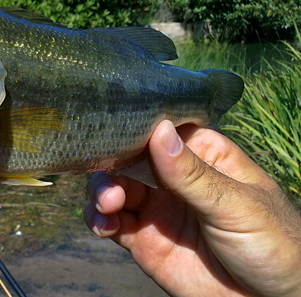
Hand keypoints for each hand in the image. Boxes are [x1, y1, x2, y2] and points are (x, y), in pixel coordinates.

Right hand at [84, 120, 300, 296]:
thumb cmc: (273, 243)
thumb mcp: (236, 205)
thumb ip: (192, 174)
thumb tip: (158, 130)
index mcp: (202, 156)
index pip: (161, 130)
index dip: (134, 129)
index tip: (112, 130)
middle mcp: (173, 179)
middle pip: (128, 158)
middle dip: (110, 164)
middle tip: (111, 186)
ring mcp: (157, 210)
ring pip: (114, 189)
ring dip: (101, 192)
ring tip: (107, 206)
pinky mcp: (144, 241)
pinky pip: (111, 224)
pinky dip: (98, 221)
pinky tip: (103, 226)